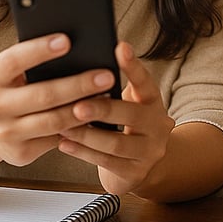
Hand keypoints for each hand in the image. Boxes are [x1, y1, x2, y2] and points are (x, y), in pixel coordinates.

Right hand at [0, 33, 116, 166]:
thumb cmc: (11, 89)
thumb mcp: (12, 71)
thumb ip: (34, 60)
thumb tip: (73, 44)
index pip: (14, 60)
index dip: (40, 50)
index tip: (67, 40)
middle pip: (43, 95)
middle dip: (78, 85)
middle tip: (106, 75)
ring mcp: (6, 133)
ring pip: (54, 121)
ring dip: (84, 109)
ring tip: (107, 96)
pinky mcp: (21, 153)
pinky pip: (57, 139)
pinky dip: (80, 128)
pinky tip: (97, 117)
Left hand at [55, 41, 175, 194]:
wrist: (141, 165)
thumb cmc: (125, 126)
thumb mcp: (128, 103)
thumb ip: (112, 89)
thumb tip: (82, 66)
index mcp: (153, 102)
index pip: (145, 81)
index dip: (133, 65)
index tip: (120, 47)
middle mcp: (158, 125)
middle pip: (131, 115)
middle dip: (102, 109)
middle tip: (78, 105)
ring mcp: (149, 152)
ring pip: (116, 144)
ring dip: (87, 135)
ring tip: (64, 125)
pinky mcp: (136, 174)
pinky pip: (106, 163)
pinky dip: (83, 153)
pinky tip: (65, 143)